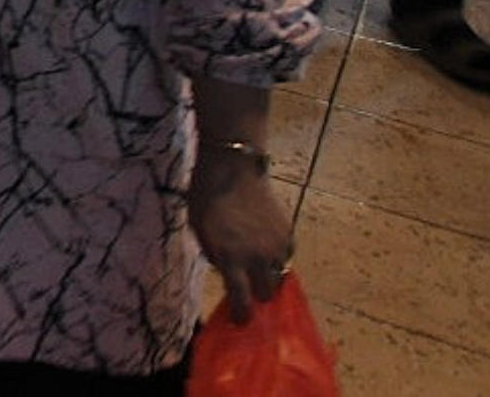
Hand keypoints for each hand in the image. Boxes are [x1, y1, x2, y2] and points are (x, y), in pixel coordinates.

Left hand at [189, 151, 291, 320]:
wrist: (233, 168)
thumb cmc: (207, 197)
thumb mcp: (201, 231)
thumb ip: (215, 256)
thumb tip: (228, 274)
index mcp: (231, 258)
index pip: (242, 301)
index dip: (242, 315)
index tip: (241, 321)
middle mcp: (257, 257)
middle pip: (266, 293)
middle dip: (258, 295)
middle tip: (249, 289)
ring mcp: (276, 245)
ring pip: (279, 276)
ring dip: (268, 276)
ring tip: (257, 267)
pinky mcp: (288, 233)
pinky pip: (285, 256)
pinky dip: (277, 257)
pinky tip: (265, 247)